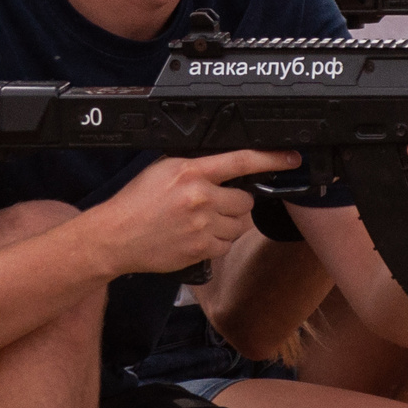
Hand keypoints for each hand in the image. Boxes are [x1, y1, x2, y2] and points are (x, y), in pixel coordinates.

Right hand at [93, 147, 300, 274]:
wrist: (116, 236)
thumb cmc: (137, 202)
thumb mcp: (163, 169)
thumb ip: (196, 166)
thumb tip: (226, 165)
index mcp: (191, 171)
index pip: (241, 160)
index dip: (271, 158)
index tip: (291, 157)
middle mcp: (200, 197)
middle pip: (245, 200)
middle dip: (235, 202)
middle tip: (214, 204)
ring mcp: (202, 225)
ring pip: (240, 224)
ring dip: (228, 223)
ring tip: (202, 221)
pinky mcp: (201, 249)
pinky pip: (227, 244)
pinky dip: (218, 242)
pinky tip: (197, 236)